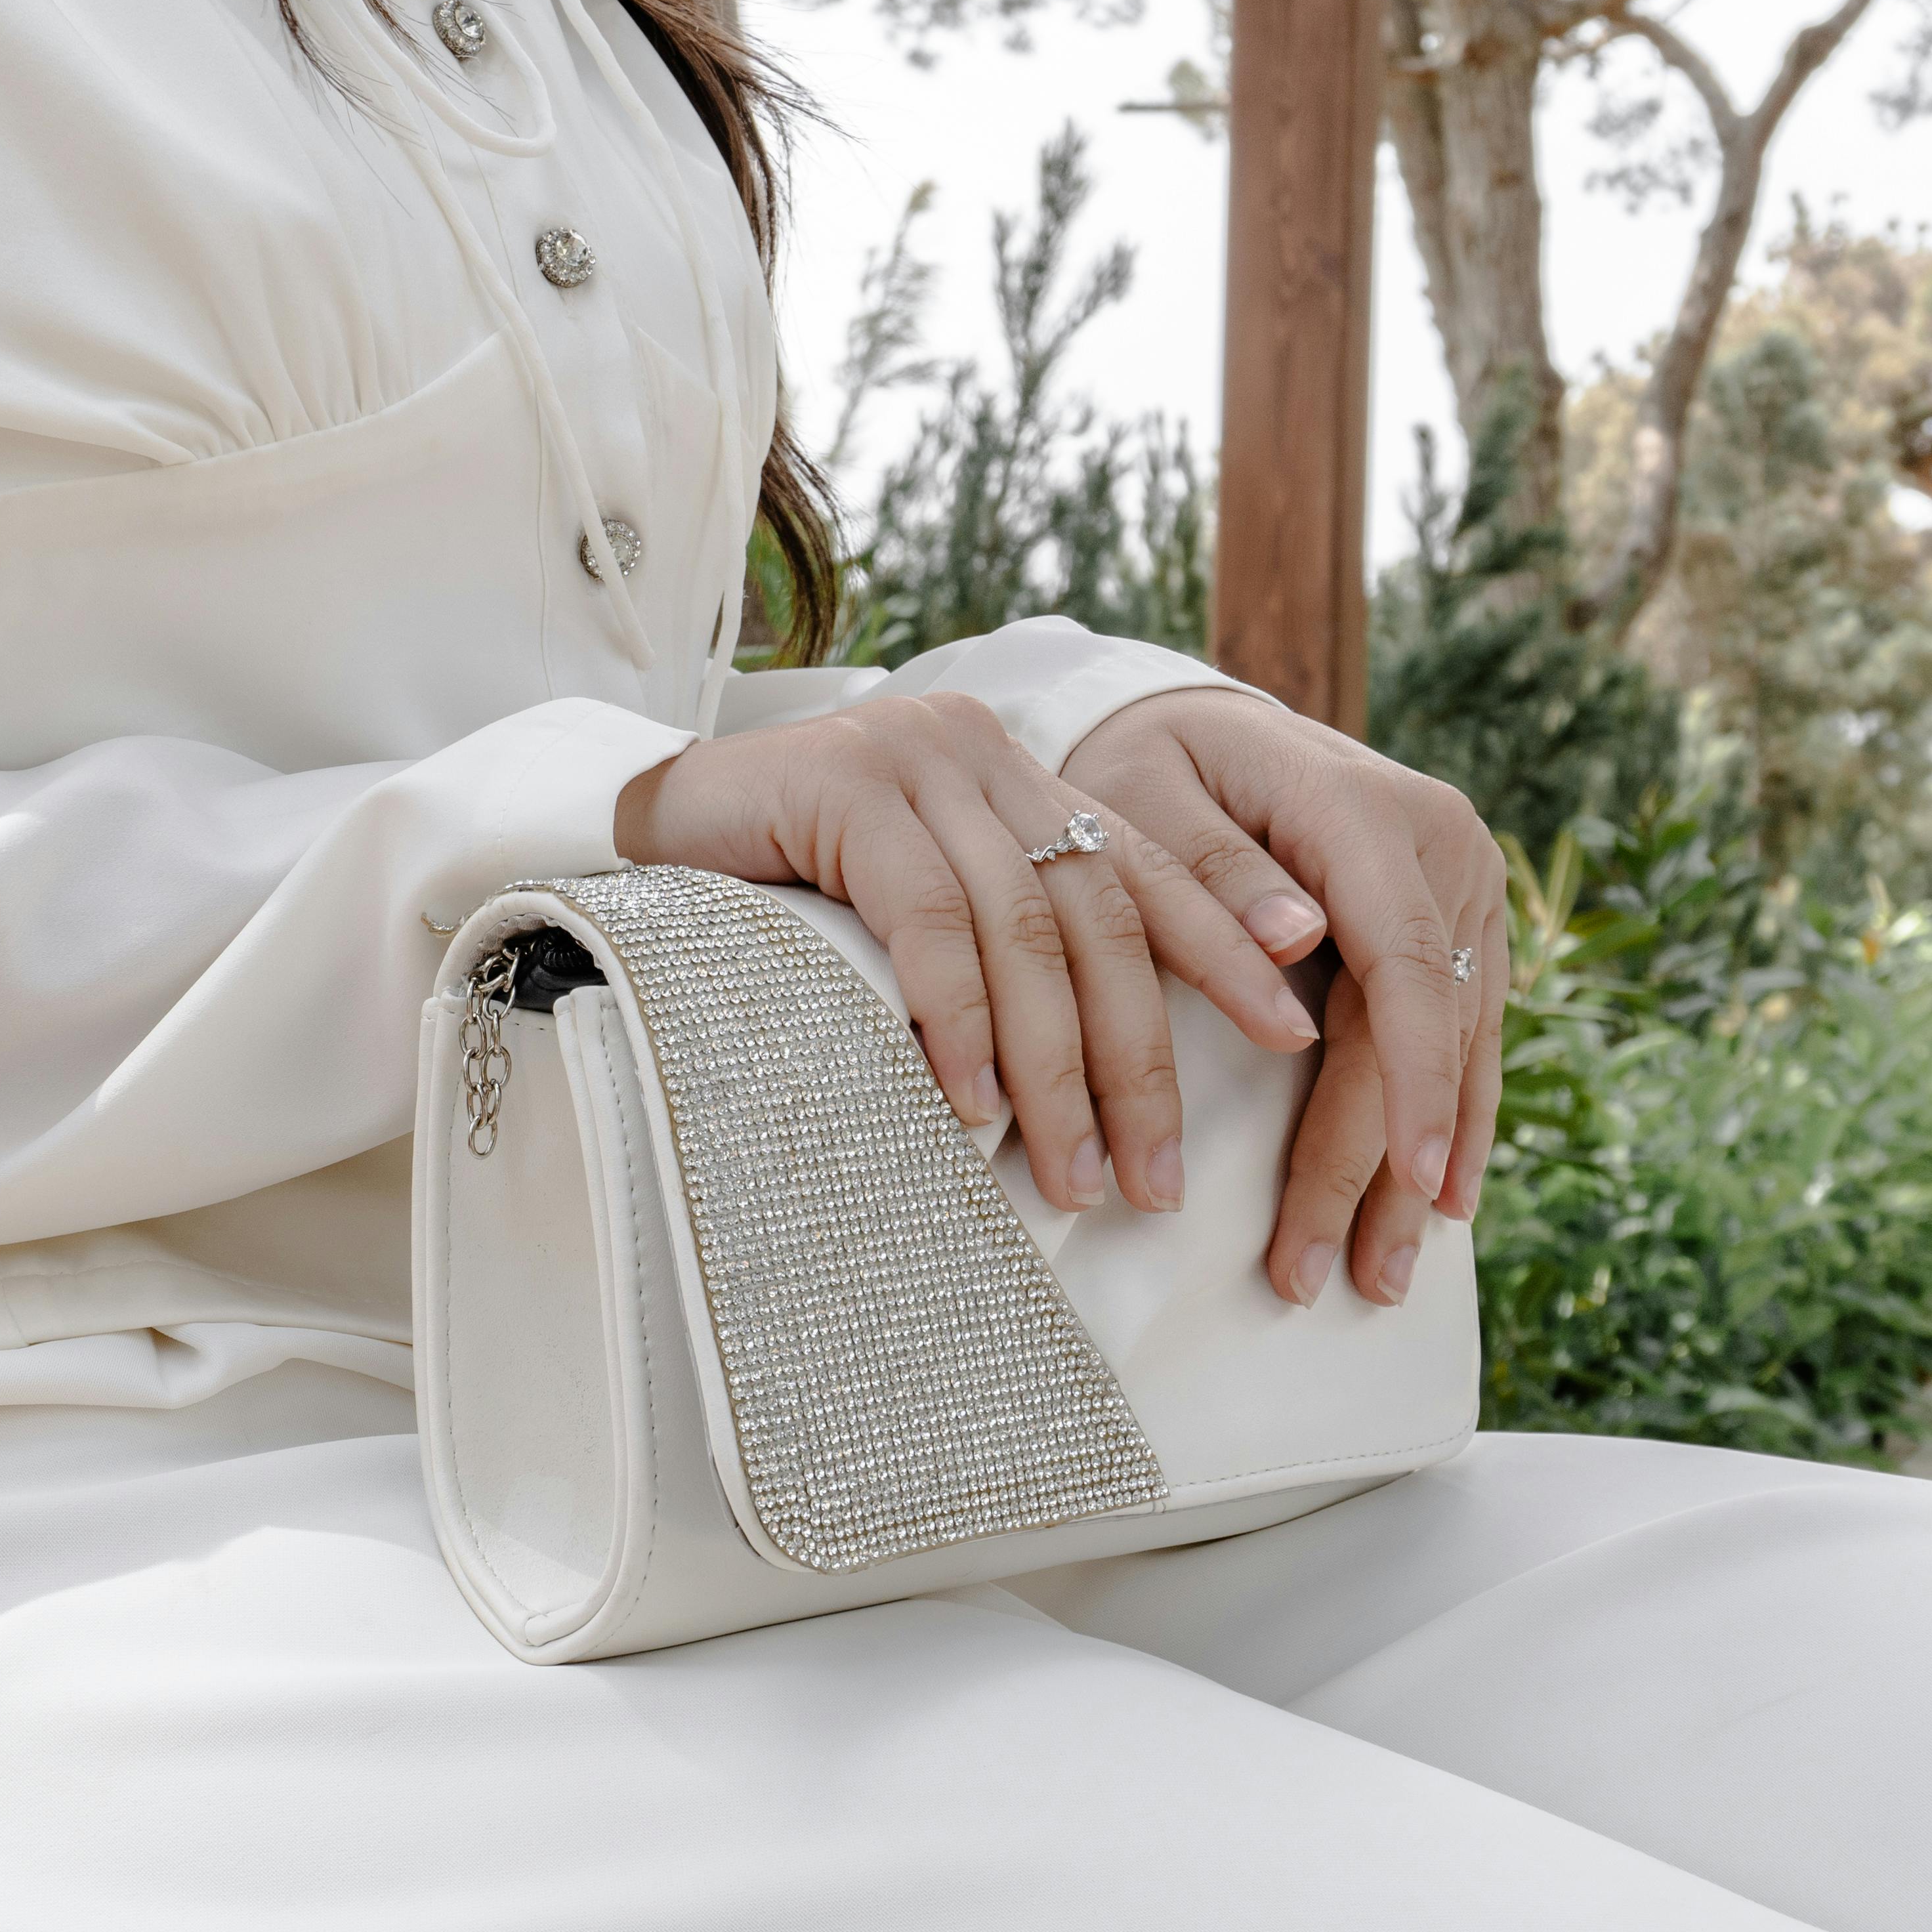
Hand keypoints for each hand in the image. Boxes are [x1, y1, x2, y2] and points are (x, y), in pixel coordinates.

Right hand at [612, 694, 1317, 1215]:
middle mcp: (984, 753)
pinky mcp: (846, 785)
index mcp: (1020, 776)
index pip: (1144, 872)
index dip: (1226, 953)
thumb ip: (1007, 947)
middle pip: (1099, 916)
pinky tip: (972, 1104)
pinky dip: (959, 1021)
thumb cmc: (780, 896)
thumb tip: (1102, 1078)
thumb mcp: (922, 911)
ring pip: (1024, 931)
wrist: (634, 830)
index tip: (1296, 1035)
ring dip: (1054, 1070)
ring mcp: (918, 759)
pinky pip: (929, 921)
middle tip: (1158, 1178)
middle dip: (1142, 1058)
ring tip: (1072, 1176)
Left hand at [1062, 690, 1506, 1305]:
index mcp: (1369, 812)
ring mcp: (1464, 886)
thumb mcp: (1149, 798)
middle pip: (1427, 1029)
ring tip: (1382, 1278)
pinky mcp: (1461, 922)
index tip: (1410, 1175)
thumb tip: (1297, 942)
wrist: (1205, 725)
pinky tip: (1438, 1204)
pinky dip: (1449, 1121)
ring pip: (1459, 1048)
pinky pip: (1466, 1035)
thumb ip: (1214, 872)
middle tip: (1341, 1277)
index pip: (1406, 963)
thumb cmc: (1155, 765)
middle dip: (1386, 1163)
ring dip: (1424, 1170)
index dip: (1413, 1079)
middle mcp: (1443, 847)